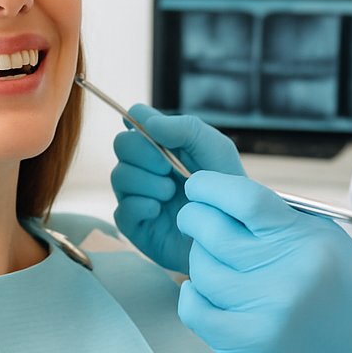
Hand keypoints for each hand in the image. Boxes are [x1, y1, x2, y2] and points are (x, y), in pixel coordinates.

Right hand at [110, 105, 245, 272]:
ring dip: (148, 182)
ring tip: (172, 193)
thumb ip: (186, 129)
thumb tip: (145, 120)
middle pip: (121, 144)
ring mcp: (137, 195)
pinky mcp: (134, 224)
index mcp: (162, 144)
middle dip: (145, 153)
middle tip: (169, 169)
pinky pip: (122, 208)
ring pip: (119, 175)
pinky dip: (142, 205)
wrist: (232, 233)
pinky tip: (160, 211)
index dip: (139, 121)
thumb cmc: (226, 189)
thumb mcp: (215, 151)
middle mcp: (145, 167)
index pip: (134, 119)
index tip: (159, 136)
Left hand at [175, 171, 351, 352]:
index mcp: (309, 241)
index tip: (197, 186)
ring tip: (215, 263)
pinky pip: (194, 310)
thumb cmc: (339, 294)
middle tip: (192, 219)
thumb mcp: (326, 242)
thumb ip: (280, 217)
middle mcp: (289, 275)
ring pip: (202, 271)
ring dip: (199, 261)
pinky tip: (203, 291)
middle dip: (194, 219)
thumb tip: (221, 194)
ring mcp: (267, 313)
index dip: (211, 187)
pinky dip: (191, 295)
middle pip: (215, 234)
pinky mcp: (249, 345)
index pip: (247, 200)